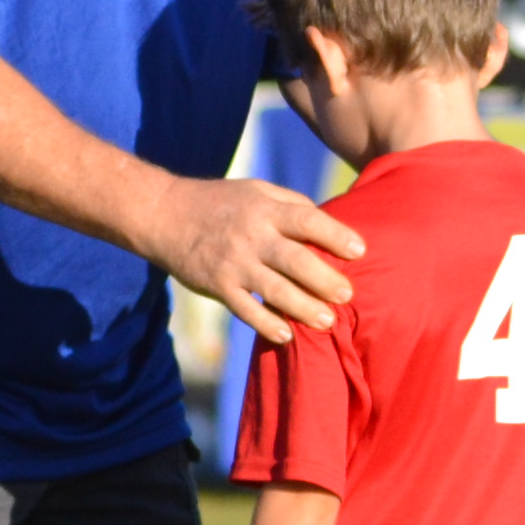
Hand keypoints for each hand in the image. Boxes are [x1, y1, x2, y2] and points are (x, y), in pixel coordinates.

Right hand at [160, 175, 361, 345]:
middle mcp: (251, 236)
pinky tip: (287, 334)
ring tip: (328, 321)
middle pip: (296, 260)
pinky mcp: (217, 286)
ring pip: (275, 290)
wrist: (165, 215)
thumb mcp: (255, 190)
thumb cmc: (220, 202)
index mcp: (264, 209)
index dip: (335, 235)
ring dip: (304, 308)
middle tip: (348, 295)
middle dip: (326, 280)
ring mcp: (233, 263)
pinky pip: (246, 310)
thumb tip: (330, 223)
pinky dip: (267, 324)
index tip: (359, 251)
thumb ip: (291, 204)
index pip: (307, 220)